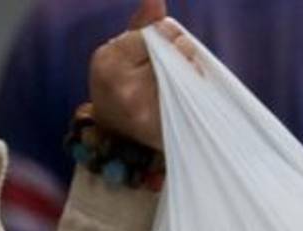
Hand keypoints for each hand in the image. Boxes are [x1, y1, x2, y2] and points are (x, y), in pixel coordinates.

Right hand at [88, 0, 203, 149]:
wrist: (113, 134)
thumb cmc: (118, 86)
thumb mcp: (121, 52)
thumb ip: (141, 25)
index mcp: (107, 61)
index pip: (154, 33)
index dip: (168, 33)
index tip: (167, 40)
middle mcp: (123, 86)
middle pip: (174, 52)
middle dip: (181, 51)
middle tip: (175, 61)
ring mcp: (142, 109)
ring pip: (186, 73)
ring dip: (190, 70)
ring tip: (179, 78)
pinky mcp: (160, 128)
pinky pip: (190, 98)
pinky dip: (194, 91)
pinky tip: (186, 94)